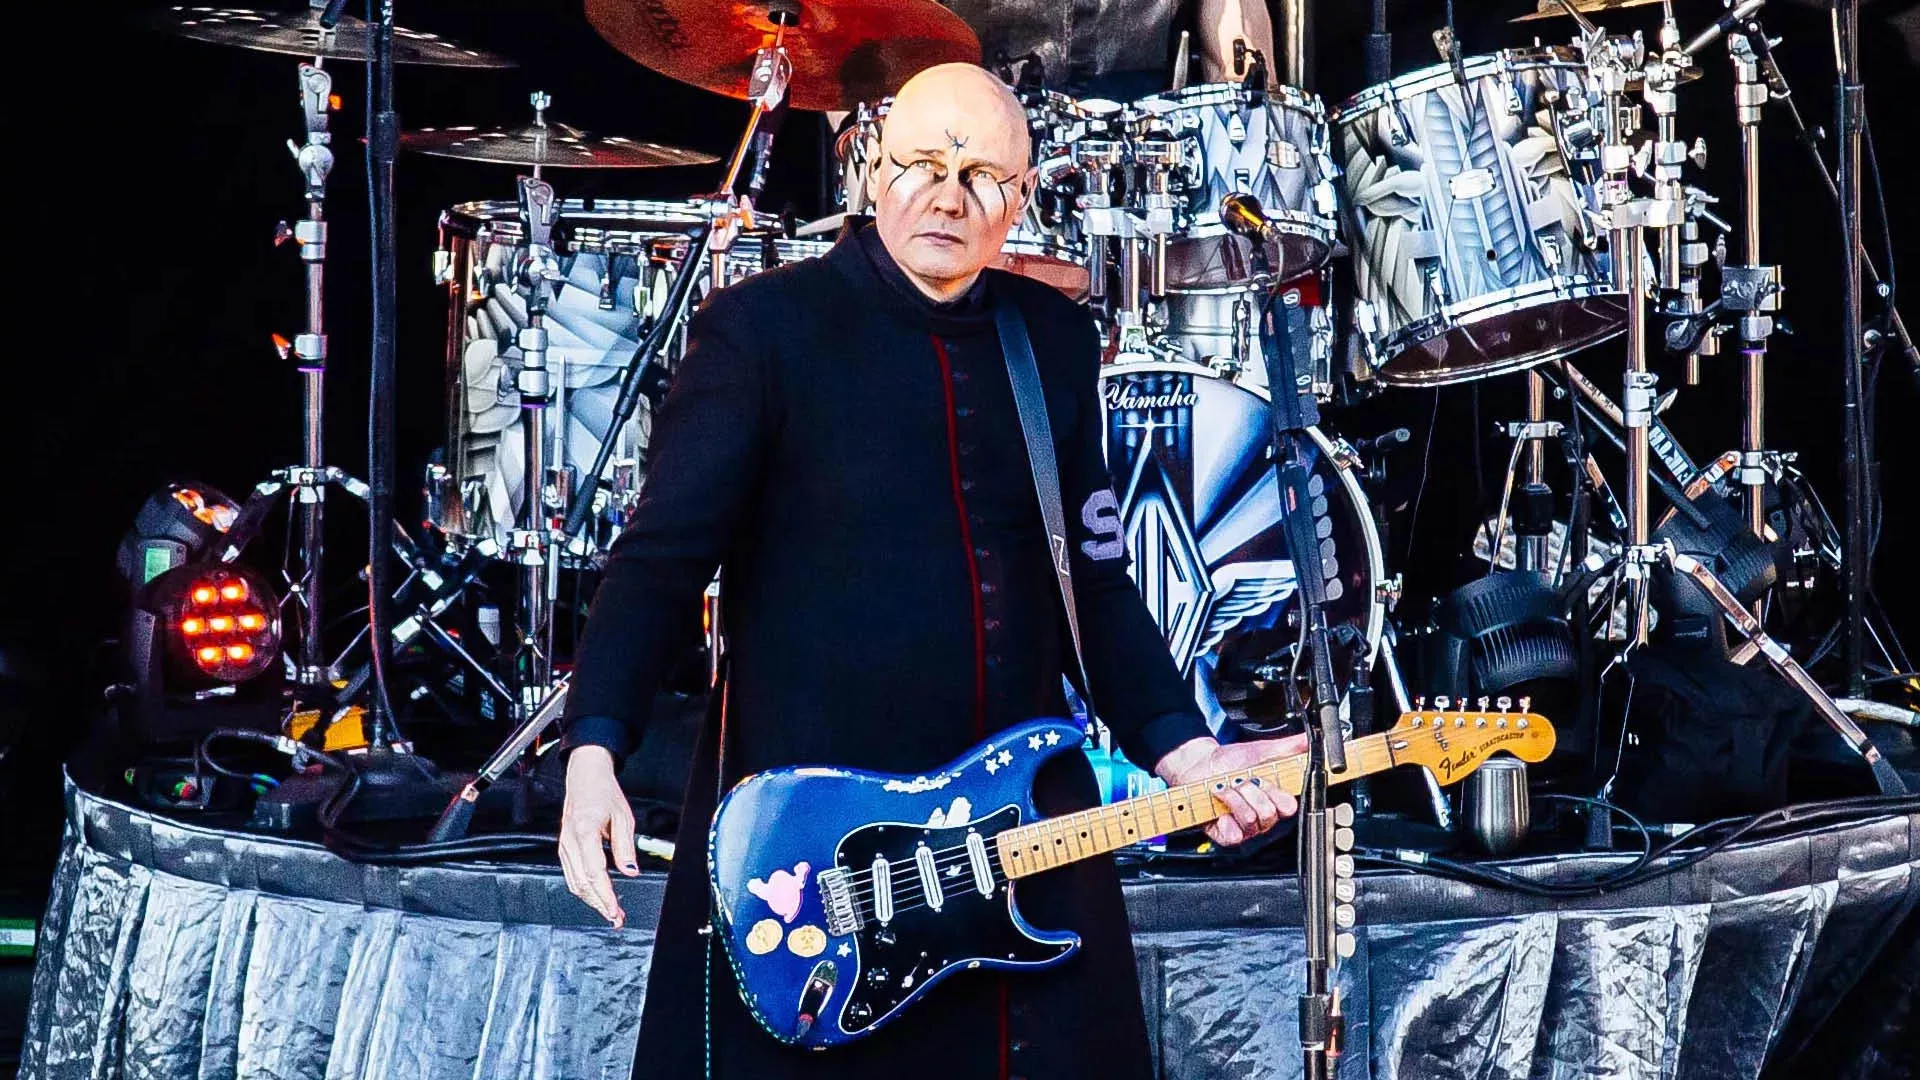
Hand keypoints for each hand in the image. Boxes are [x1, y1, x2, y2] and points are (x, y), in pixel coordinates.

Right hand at [559, 746, 635, 927]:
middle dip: (599, 904)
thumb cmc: (603, 793)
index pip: (595, 872)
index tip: (615, 910)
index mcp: (584, 831)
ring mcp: (564, 845)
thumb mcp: (623, 817)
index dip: (605, 895)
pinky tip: (596, 896)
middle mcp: (570, 841)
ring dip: (591, 900)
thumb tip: (631, 872)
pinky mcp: (564, 848)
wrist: (584, 777)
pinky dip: (584, 890)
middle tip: (616, 917)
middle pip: (582, 883)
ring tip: (609, 911)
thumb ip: (625, 847)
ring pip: (574, 883)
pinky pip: (571, 875)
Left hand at [1152, 734, 1307, 846]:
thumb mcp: (1260, 750)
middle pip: (1269, 814)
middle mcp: (1263, 816)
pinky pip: (1234, 835)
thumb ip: (1288, 747)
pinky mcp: (1226, 834)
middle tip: (1238, 780)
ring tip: (1223, 787)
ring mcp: (1246, 827)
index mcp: (1274, 799)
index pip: (1289, 806)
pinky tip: (1218, 806)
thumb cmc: (1230, 761)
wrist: (1198, 766)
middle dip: (1250, 791)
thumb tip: (1310, 740)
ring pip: (1251, 820)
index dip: (1275, 792)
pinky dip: (1224, 818)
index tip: (1260, 777)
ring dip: (1234, 798)